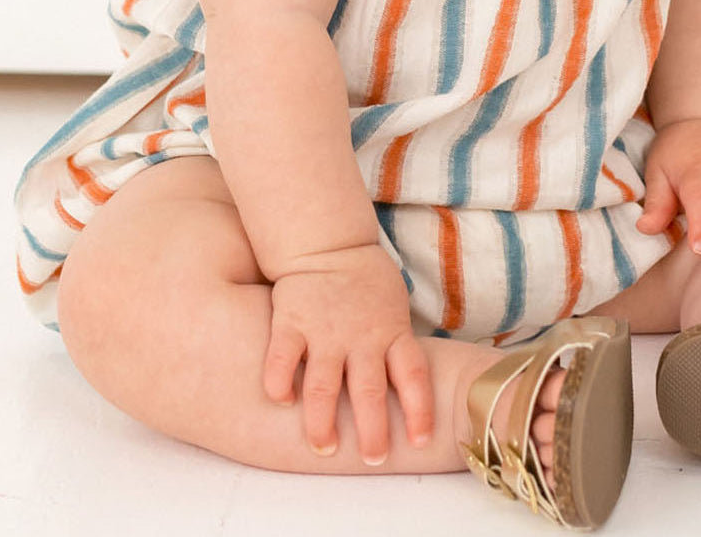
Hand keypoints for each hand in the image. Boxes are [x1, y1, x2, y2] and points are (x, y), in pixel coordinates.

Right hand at [263, 241, 433, 463]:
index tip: (420, 442)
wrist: (327, 242)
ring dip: (323, 420)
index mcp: (392, 331)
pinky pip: (283, 357)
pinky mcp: (291, 321)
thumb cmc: (367, 285)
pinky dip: (279, 381)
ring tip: (324, 447)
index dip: (420, 409)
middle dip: (373, 428)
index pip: (413, 375)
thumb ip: (398, 346)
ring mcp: (325, 330)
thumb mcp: (395, 309)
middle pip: (370, 388)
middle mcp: (361, 335)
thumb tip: (412, 396)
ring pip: (325, 383)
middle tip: (373, 457)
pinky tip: (281, 401)